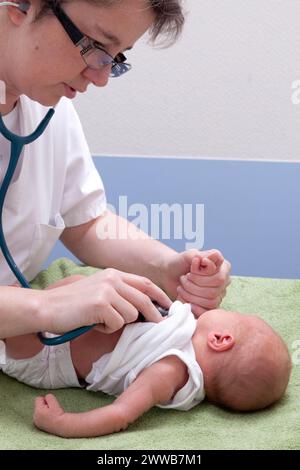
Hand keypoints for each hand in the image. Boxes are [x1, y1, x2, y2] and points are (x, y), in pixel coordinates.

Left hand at [34, 394, 66, 436]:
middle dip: (44, 405)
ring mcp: (36, 422)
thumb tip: (45, 397)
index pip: (38, 398)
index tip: (51, 404)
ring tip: (51, 415)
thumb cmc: (58, 413)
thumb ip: (49, 397)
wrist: (61, 426)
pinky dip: (43, 416)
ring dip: (43, 411)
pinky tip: (49, 419)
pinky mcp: (38, 426)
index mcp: (38, 410)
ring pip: (38, 411)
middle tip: (51, 410)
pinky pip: (39, 417)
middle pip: (38, 405)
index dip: (45, 399)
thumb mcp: (54, 402)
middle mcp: (35, 417)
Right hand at [41, 268, 171, 333]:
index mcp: (113, 274)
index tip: (170, 307)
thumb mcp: (99, 291)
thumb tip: (144, 309)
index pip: (145, 283)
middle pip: (143, 300)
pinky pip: (116, 324)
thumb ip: (119, 294)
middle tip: (157, 326)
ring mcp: (107, 290)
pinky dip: (106, 329)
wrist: (47, 307)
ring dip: (118, 323)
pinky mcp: (100, 304)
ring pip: (131, 315)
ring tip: (101, 320)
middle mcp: (112, 279)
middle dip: (153, 316)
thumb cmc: (73, 304)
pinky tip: (93, 323)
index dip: (160, 296)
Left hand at [161, 249, 230, 316]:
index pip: (219, 277)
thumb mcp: (189, 255)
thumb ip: (201, 255)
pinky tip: (186, 300)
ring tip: (182, 287)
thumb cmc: (180, 262)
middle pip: (214, 291)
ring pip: (210, 301)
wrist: (169, 273)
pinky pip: (207, 311)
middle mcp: (224, 281)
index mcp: (223, 267)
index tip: (191, 270)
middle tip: (184, 278)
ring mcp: (218, 294)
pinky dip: (194, 306)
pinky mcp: (209, 305)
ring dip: (191, 295)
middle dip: (194, 286)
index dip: (202, 277)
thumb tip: (212, 257)